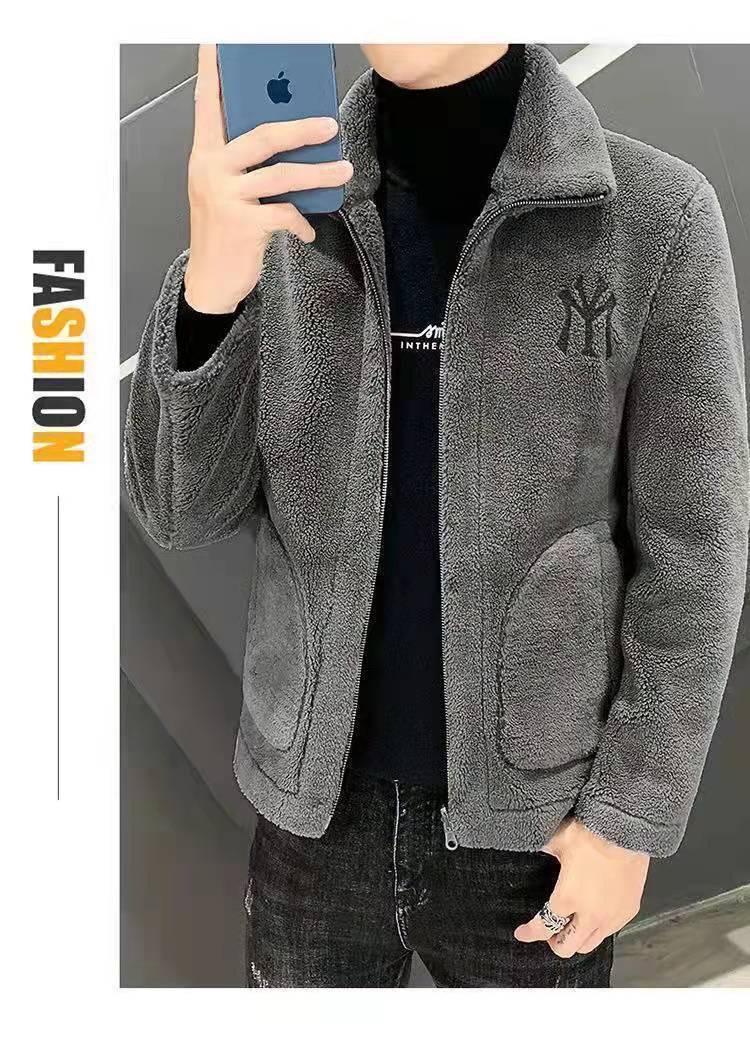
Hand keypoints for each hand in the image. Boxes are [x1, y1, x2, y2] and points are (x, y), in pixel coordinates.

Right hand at [184, 44, 353, 313]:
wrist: (209, 282)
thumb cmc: (221, 233)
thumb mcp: (223, 190)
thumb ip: (243, 164)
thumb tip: (287, 140)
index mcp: (205, 155)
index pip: (207, 104)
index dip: (213, 72)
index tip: (218, 43)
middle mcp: (211, 170)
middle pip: (262, 136)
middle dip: (301, 128)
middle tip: (330, 125)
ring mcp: (226, 197)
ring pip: (283, 175)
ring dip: (319, 174)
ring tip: (343, 171)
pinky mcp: (243, 225)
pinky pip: (285, 213)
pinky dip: (302, 221)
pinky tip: (307, 229)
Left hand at [514, 817, 649, 957]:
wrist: (626, 828)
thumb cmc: (591, 831)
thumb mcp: (558, 839)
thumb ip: (544, 851)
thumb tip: (534, 849)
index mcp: (568, 897)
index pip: (544, 927)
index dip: (530, 933)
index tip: (522, 933)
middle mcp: (590, 914)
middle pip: (566, 947)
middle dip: (553, 941)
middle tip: (549, 930)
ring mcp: (612, 916)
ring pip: (589, 945)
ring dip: (576, 938)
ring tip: (571, 925)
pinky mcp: (629, 911)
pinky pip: (609, 932)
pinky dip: (597, 929)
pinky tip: (592, 915)